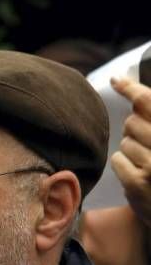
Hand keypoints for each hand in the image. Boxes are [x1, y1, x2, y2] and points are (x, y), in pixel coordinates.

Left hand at [110, 78, 150, 228]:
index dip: (131, 88)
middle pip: (132, 123)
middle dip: (136, 131)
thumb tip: (136, 95)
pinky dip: (125, 167)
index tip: (117, 80)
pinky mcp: (138, 183)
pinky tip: (140, 177)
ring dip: (132, 151)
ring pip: (124, 142)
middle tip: (149, 146)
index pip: (149, 102)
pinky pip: (117, 160)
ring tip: (149, 165)